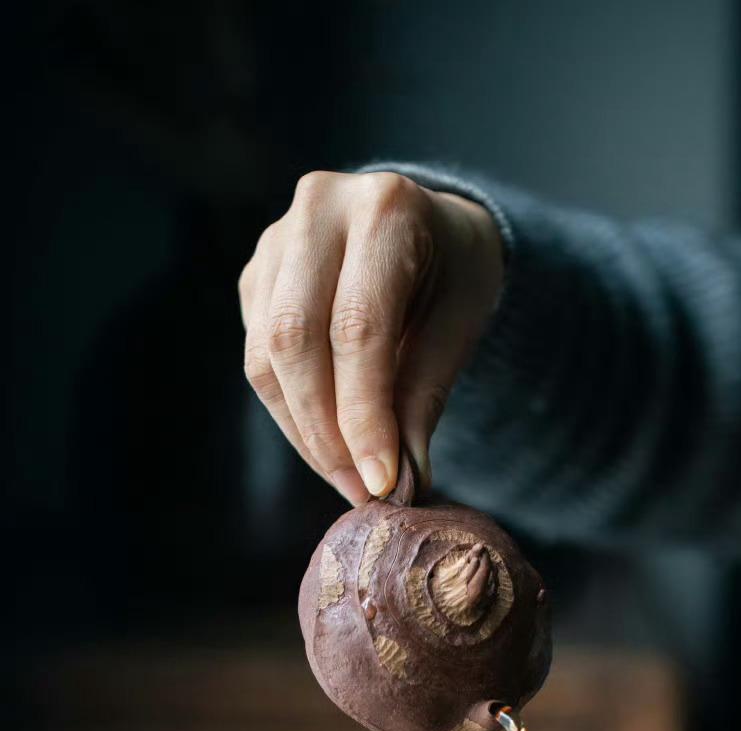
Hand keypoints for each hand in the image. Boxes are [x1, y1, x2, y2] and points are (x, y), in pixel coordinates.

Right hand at [239, 171, 503, 503]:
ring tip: (348, 476)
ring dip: (303, 431)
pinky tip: (329, 442)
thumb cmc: (453, 271)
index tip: (380, 482)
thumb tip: (401, 479)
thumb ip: (426, 393)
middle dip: (325, 430)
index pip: (357, 328)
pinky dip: (292, 413)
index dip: (364, 414)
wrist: (424, 222)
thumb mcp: (463, 322)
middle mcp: (318, 209)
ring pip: (265, 355)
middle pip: (294, 338)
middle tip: (358, 489)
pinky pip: (258, 359)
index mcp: (385, 209)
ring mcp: (275, 240)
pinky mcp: (255, 276)